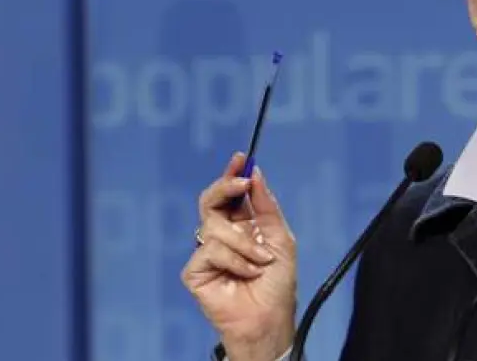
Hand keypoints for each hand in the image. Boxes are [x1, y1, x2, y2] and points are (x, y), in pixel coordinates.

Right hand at [181, 153, 297, 360]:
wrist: (270, 318)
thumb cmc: (277, 283)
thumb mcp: (280, 238)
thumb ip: (266, 206)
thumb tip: (256, 175)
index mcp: (241, 225)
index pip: (230, 194)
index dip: (233, 174)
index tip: (241, 158)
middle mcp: (222, 235)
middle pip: (210, 200)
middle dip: (225, 187)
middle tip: (241, 184)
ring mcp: (206, 253)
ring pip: (215, 227)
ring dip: (245, 243)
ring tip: (262, 261)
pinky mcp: (195, 271)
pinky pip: (211, 251)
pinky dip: (235, 261)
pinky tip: (246, 275)